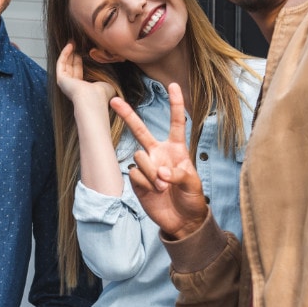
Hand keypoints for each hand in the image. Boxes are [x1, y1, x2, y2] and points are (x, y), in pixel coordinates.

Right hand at [56, 43, 115, 108]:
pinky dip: (64, 53)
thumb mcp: (107, 84)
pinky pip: (61, 63)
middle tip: (75, 42)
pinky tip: (70, 45)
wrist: (94, 99)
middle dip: (72, 54)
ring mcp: (65, 82)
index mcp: (81, 88)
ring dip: (67, 52)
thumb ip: (105, 78)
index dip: (79, 60)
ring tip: (71, 41)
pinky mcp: (60, 78)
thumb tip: (111, 74)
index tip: (82, 50)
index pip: (78, 71)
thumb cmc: (101, 95)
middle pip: (70, 66)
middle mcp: (72, 86)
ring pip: (64, 64)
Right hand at [110, 82, 207, 238]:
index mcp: (176, 149)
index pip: (176, 123)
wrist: (182, 221)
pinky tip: (154, 192)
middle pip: (140, 130)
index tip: (172, 85)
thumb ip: (178, 173)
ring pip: (140, 157)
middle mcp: (158, 153)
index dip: (175, 104)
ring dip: (151, 172)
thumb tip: (161, 171)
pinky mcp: (137, 181)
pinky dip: (146, 183)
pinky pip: (135, 174)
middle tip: (114, 100)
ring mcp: (146, 167)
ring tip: (163, 187)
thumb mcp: (193, 183)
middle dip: (127, 115)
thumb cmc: (192, 198)